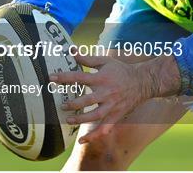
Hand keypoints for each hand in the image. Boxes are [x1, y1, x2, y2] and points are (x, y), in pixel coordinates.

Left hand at [50, 53, 180, 143]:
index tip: (51, 77)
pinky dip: (93, 136)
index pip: (80, 77)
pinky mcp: (115, 116)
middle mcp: (107, 92)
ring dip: (81, 119)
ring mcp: (112, 106)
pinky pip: (104, 128)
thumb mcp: (105, 61)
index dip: (65, 77)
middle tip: (62, 105)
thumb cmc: (120, 70)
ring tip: (69, 120)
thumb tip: (72, 51)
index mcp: (102, 77)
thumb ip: (87, 59)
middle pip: (88, 99)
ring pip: (95, 115)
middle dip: (74, 103)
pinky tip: (82, 141)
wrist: (141, 82)